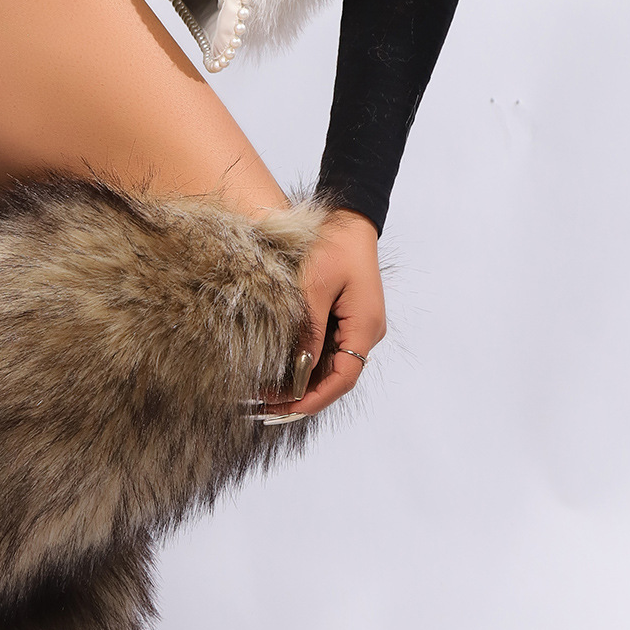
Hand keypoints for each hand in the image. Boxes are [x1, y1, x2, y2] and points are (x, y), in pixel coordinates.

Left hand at [283, 209, 385, 415]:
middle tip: (264, 408)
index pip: (344, 378)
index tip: (285, 408)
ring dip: (302, 385)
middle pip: (336, 379)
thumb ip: (309, 331)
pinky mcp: (345, 323)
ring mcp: (357, 329)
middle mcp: (366, 333)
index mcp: (365, 326)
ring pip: (330, 369)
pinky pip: (327, 354)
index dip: (315, 398)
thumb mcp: (314, 288)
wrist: (348, 221)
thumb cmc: (333, 246)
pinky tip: (279, 374)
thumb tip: (299, 370)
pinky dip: (305, 367)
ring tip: (265, 396)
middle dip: (302, 397)